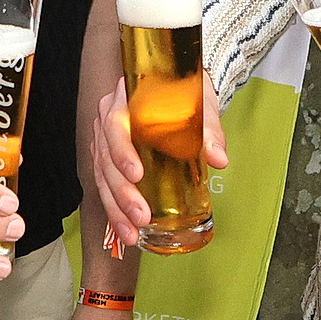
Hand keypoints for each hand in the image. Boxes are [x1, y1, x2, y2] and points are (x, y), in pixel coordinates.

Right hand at [91, 76, 230, 255]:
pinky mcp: (108, 158)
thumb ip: (208, 129)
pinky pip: (105, 185)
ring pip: (102, 176)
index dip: (122, 151)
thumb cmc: (184, 91)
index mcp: (125, 99)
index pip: (116, 124)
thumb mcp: (199, 102)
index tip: (136, 174)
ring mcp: (105, 139)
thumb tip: (218, 158)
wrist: (176, 87)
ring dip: (116, 207)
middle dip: (122, 192)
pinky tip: (124, 228)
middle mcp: (108, 118)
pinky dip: (114, 209)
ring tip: (131, 232)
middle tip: (140, 216)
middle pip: (106, 157)